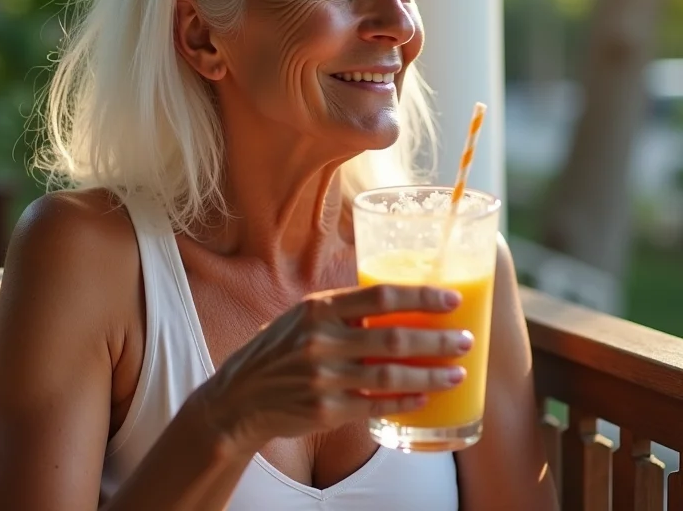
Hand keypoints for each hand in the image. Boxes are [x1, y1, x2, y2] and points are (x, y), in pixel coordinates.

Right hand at [197, 284, 471, 453]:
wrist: (241, 396)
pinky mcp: (326, 410)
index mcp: (319, 308)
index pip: (380, 296)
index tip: (452, 298)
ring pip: (391, 376)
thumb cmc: (281, 349)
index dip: (420, 297)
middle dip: (436, 340)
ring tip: (456, 372)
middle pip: (394, 338)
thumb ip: (343, 310)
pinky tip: (425, 398)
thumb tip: (396, 301)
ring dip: (430, 375)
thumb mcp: (304, 316)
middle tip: (465, 340)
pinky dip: (405, 402)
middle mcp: (322, 340)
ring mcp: (324, 377)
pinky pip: (376, 406)